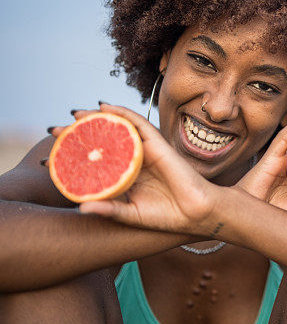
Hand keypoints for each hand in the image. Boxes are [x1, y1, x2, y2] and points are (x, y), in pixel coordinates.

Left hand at [53, 103, 220, 235]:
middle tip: (56, 131)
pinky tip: (105, 107)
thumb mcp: (130, 214)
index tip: (54, 151)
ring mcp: (145, 150)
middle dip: (79, 133)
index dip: (77, 153)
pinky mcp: (158, 144)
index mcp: (126, 176)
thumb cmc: (166, 216)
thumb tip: (81, 208)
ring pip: (118, 129)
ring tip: (75, 115)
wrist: (194, 213)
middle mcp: (134, 160)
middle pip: (104, 141)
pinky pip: (138, 123)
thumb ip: (108, 209)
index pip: (98, 159)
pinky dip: (122, 113)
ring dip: (96, 118)